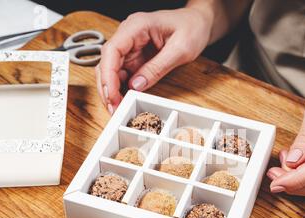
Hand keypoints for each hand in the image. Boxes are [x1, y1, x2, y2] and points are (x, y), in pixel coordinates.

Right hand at [96, 7, 212, 113]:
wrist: (198, 22)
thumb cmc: (192, 27)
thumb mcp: (180, 49)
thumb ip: (158, 67)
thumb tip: (136, 85)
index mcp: (137, 26)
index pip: (112, 50)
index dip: (108, 74)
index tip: (111, 94)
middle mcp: (128, 35)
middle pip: (107, 62)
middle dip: (107, 86)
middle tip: (113, 107)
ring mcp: (130, 46)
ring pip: (111, 70)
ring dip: (112, 90)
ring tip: (117, 107)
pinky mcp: (135, 57)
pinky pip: (122, 73)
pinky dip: (121, 88)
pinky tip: (124, 100)